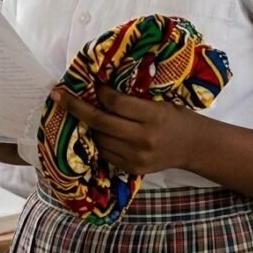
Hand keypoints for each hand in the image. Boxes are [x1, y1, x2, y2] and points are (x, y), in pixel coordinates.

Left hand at [50, 85, 199, 174]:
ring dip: (86, 124)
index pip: (116, 103)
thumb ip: (132, 100)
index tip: (90, 83)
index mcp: (152, 116)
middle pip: (100, 122)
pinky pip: (104, 152)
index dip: (99, 92)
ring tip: (77, 111)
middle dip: (76, 107)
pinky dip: (96, 139)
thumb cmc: (175, 117)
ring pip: (98, 138)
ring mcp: (135, 157)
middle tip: (59, 95)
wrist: (193, 146)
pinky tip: (93, 129)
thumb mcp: (158, 102)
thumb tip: (99, 86)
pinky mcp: (131, 169)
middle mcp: (142, 138)